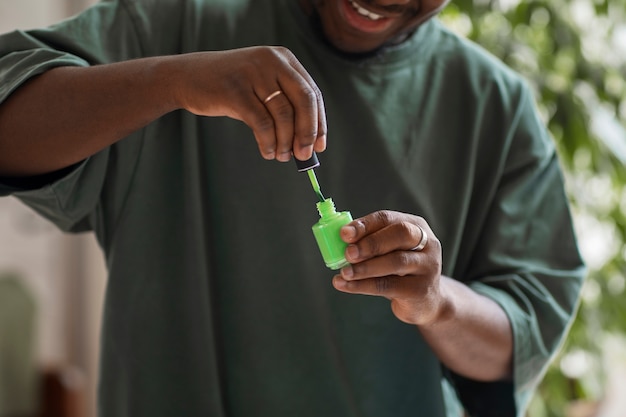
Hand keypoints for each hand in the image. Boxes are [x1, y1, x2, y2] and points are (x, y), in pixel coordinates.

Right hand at [172, 46, 325, 161]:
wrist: (187, 77)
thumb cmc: (230, 87)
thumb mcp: (261, 85)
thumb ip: (284, 104)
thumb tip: (308, 142)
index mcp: (283, 58)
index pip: (312, 92)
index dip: (319, 122)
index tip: (320, 145)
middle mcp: (271, 61)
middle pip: (304, 101)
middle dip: (308, 133)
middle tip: (305, 155)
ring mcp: (253, 74)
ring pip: (283, 115)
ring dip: (286, 142)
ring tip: (282, 156)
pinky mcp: (235, 90)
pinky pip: (261, 123)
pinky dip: (268, 142)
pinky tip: (267, 152)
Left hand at [333, 210, 446, 325]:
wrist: (425, 302)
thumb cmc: (399, 271)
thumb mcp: (388, 252)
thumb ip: (368, 243)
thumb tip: (340, 239)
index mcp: (416, 226)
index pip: (389, 218)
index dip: (365, 224)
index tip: (344, 233)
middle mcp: (427, 243)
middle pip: (401, 234)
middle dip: (371, 243)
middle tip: (348, 253)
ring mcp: (428, 267)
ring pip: (395, 262)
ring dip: (365, 267)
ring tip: (344, 272)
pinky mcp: (420, 290)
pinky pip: (389, 286)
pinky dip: (363, 286)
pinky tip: (346, 286)